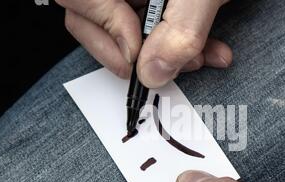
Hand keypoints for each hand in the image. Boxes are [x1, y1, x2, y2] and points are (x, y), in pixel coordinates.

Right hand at [56, 0, 232, 87]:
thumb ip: (180, 30)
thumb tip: (152, 72)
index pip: (78, 0)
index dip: (105, 31)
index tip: (141, 54)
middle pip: (92, 19)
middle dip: (136, 54)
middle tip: (170, 67)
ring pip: (125, 29)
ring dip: (165, 55)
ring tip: (201, 58)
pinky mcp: (150, 1)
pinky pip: (148, 27)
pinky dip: (177, 45)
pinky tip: (206, 51)